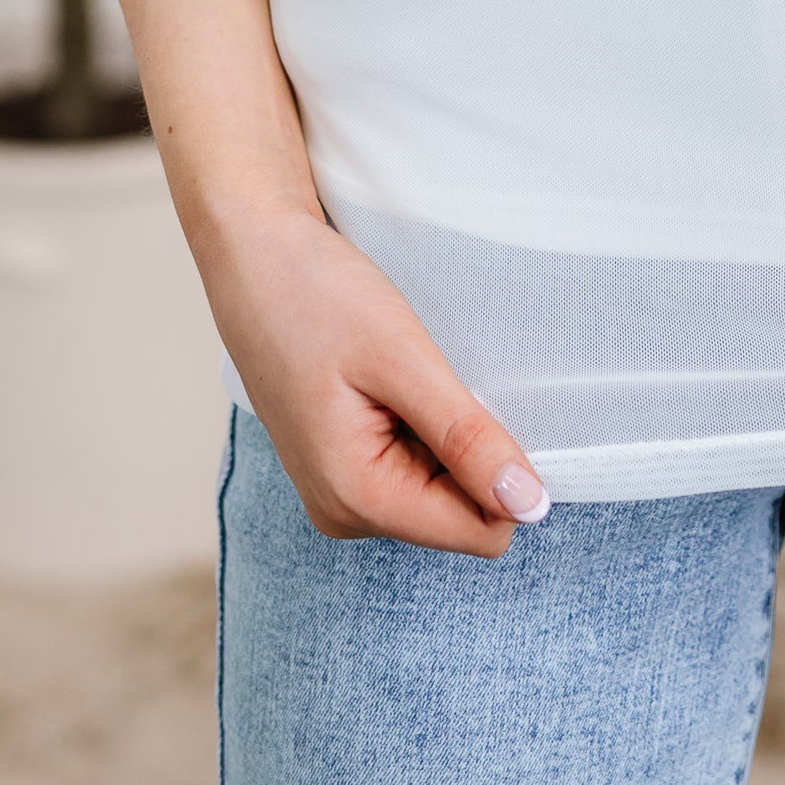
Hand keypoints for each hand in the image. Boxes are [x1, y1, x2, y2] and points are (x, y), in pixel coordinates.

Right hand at [194, 191, 550, 553]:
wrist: (252, 253)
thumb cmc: (317, 296)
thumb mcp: (403, 360)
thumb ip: (467, 439)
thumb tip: (532, 506)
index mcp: (356, 499)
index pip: (481, 531)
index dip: (503, 471)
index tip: (478, 401)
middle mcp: (344, 512)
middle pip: (461, 511)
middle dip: (467, 447)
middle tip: (425, 378)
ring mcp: (339, 491)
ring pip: (440, 486)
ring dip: (442, 430)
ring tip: (400, 373)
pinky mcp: (340, 465)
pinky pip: (412, 464)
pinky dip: (418, 420)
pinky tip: (388, 377)